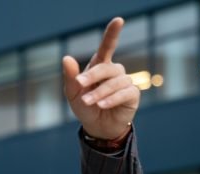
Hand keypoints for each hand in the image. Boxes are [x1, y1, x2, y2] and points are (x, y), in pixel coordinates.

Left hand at [63, 17, 139, 139]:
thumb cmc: (85, 106)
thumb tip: (66, 57)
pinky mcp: (133, 95)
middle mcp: (114, 71)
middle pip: (106, 68)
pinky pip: (124, 93)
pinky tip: (101, 106)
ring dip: (99, 92)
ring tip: (88, 102)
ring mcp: (125, 82)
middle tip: (79, 85)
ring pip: (114, 82)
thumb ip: (70, 76)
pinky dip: (111, 99)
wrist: (97, 127)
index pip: (107, 47)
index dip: (113, 33)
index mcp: (100, 66)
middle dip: (92, 76)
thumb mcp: (73, 93)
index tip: (118, 20)